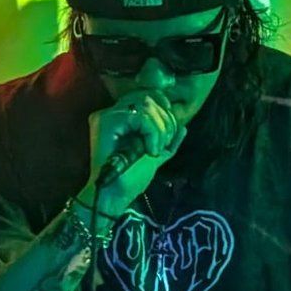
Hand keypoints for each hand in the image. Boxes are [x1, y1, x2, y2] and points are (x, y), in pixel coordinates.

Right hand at [86, 90, 186, 212]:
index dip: (165, 109)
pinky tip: (149, 150)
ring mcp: (108, 115)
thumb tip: (184, 127)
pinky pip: (141, 117)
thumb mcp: (156, 155)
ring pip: (146, 105)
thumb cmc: (132, 177)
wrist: (115, 194)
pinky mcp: (107, 121)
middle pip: (149, 97)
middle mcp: (113, 112)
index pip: (148, 96)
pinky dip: (152, 133)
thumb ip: (168, 141)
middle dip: (166, 119)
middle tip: (163, 143)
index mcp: (123, 118)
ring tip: (155, 149)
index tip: (168, 133)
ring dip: (160, 129)